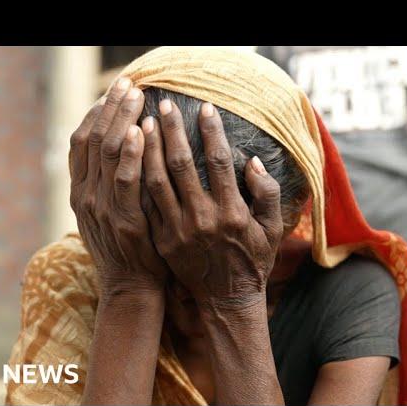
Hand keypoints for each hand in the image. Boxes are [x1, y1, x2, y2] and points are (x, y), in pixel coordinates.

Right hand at [69, 78, 167, 293]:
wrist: (130, 288)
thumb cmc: (127, 249)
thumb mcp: (107, 215)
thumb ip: (108, 184)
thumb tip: (120, 151)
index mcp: (80, 192)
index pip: (80, 142)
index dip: (94, 113)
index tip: (111, 91)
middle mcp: (84, 196)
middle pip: (92, 139)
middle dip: (109, 107)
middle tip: (127, 82)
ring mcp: (100, 208)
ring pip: (106, 153)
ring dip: (121, 120)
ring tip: (137, 94)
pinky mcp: (122, 221)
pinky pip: (125, 180)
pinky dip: (131, 153)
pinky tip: (141, 131)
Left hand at [140, 100, 283, 310]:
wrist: (227, 300)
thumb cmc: (253, 261)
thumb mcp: (272, 230)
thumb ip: (267, 194)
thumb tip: (252, 162)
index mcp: (231, 213)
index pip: (218, 162)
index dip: (211, 131)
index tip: (204, 107)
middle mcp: (202, 219)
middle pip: (181, 165)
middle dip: (172, 131)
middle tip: (165, 104)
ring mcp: (177, 231)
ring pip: (156, 181)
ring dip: (150, 149)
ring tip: (145, 123)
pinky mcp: (162, 240)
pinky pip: (146, 204)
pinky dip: (139, 178)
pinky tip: (134, 157)